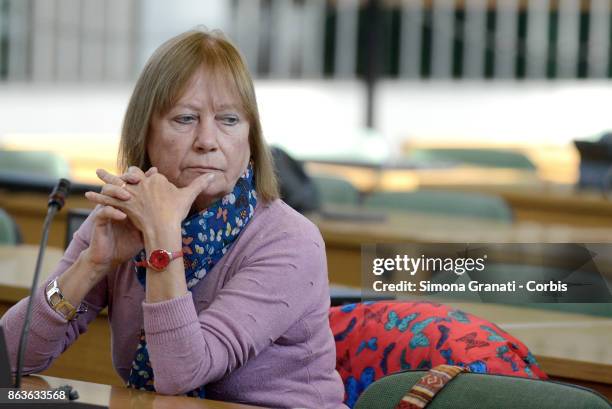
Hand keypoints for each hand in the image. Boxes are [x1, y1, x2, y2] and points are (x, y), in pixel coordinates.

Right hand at [81, 168, 158, 272]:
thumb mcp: (148, 227)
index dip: (143, 176)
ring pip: (108, 192)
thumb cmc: (130, 241)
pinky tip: (123, 216)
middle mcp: (116, 202)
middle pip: (120, 181)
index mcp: (128, 201)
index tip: (155, 172)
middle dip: (128, 177)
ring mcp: (106, 209)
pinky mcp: (99, 221)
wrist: (112, 257)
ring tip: (129, 196)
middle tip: (139, 178)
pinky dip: (113, 212)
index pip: (134, 182)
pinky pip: (103, 212)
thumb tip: (179, 207)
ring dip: (118, 192)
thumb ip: (159, 216)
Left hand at [85, 167, 214, 243]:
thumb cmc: (177, 213)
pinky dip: (98, 197)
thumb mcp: (189, 196)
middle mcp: (141, 183)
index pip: (148, 175)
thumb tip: (215, 176)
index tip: (144, 178)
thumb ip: (200, 184)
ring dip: (106, 178)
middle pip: (131, 175)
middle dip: (125, 174)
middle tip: (119, 171)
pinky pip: (107, 199)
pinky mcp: (122, 204)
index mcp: (155, 179)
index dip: (146, 177)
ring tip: (97, 173)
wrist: (164, 228)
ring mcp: (131, 193)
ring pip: (117, 183)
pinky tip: (87, 195)